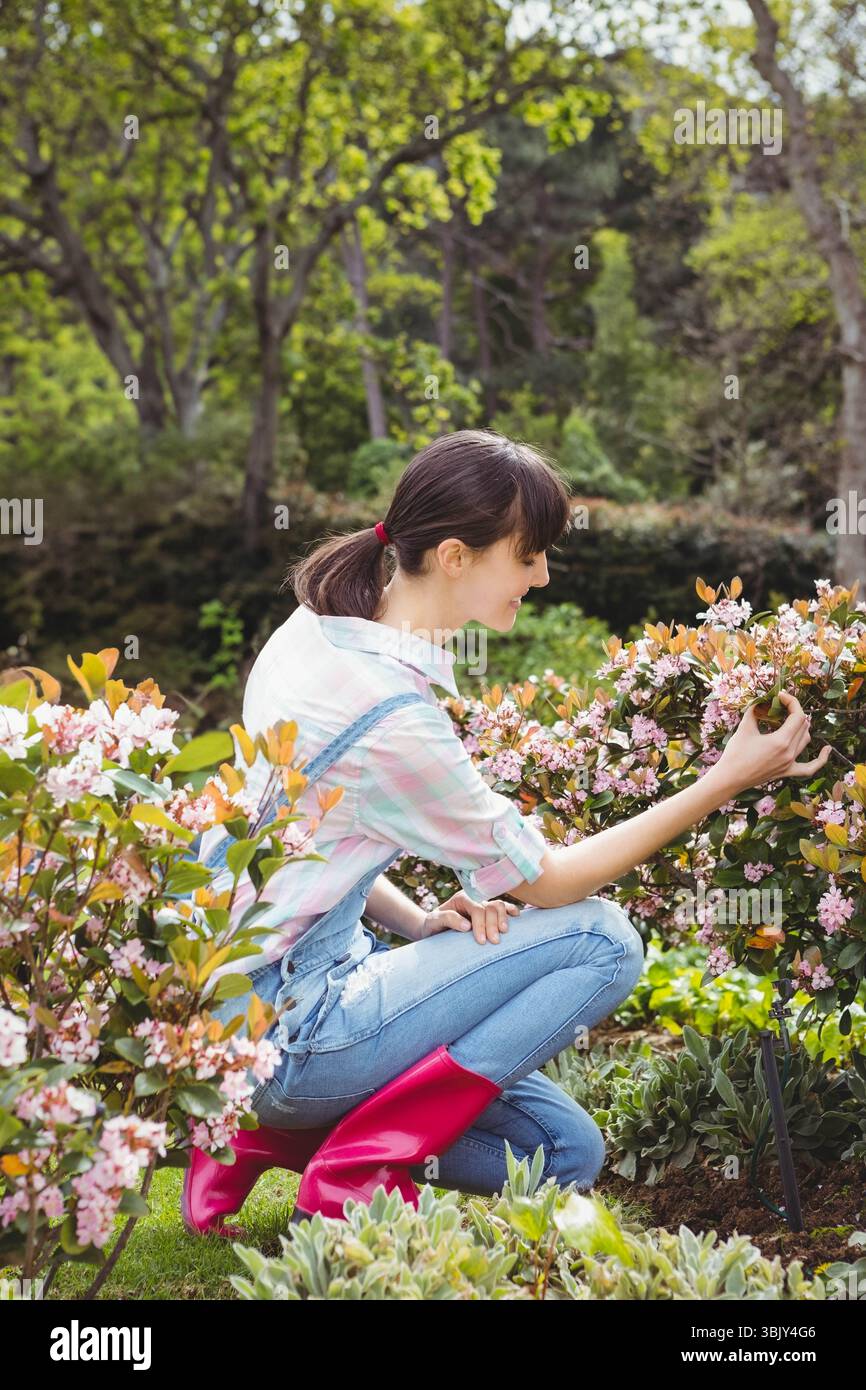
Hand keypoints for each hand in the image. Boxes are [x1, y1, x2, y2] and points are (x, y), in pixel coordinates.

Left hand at [420, 890, 520, 944]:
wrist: (434, 928)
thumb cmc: (433, 925)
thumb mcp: (434, 921)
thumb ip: (447, 919)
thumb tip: (467, 926)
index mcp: (463, 898)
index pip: (477, 908)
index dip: (481, 924)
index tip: (481, 941)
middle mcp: (475, 899)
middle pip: (490, 907)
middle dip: (493, 924)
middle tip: (494, 942)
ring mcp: (484, 904)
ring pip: (499, 905)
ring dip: (503, 918)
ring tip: (504, 932)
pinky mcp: (490, 912)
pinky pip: (504, 908)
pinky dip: (511, 911)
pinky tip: (516, 917)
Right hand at [715, 690, 830, 796]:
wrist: (730, 778)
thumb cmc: (734, 754)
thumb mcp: (744, 728)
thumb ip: (754, 711)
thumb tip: (761, 700)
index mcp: (781, 741)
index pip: (797, 715)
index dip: (792, 702)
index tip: (781, 696)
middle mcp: (789, 753)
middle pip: (803, 725)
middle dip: (794, 711)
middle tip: (780, 706)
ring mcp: (790, 764)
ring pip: (806, 739)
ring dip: (801, 726)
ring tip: (789, 719)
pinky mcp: (787, 772)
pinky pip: (810, 767)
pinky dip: (821, 759)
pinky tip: (827, 749)